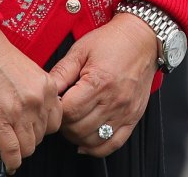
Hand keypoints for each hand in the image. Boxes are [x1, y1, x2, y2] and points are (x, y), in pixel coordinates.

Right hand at [0, 27, 62, 172]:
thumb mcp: (27, 74)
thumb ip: (32, 97)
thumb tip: (26, 124)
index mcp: (47, 87)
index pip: (54, 123)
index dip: (41, 129)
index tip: (30, 130)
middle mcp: (38, 100)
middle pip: (42, 137)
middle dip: (28, 139)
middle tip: (14, 135)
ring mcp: (19, 111)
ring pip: (28, 147)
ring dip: (18, 149)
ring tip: (7, 144)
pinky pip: (11, 150)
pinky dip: (10, 160)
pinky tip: (8, 162)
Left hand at [50, 13, 159, 157]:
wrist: (143, 38)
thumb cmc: (112, 41)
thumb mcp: (81, 50)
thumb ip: (60, 72)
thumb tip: (44, 92)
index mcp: (99, 82)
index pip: (68, 112)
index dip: (56, 110)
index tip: (55, 103)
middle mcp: (114, 99)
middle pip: (78, 129)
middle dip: (64, 124)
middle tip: (63, 112)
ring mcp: (125, 111)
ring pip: (93, 139)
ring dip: (77, 136)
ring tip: (75, 122)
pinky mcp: (133, 116)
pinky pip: (113, 143)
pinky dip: (97, 148)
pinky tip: (87, 140)